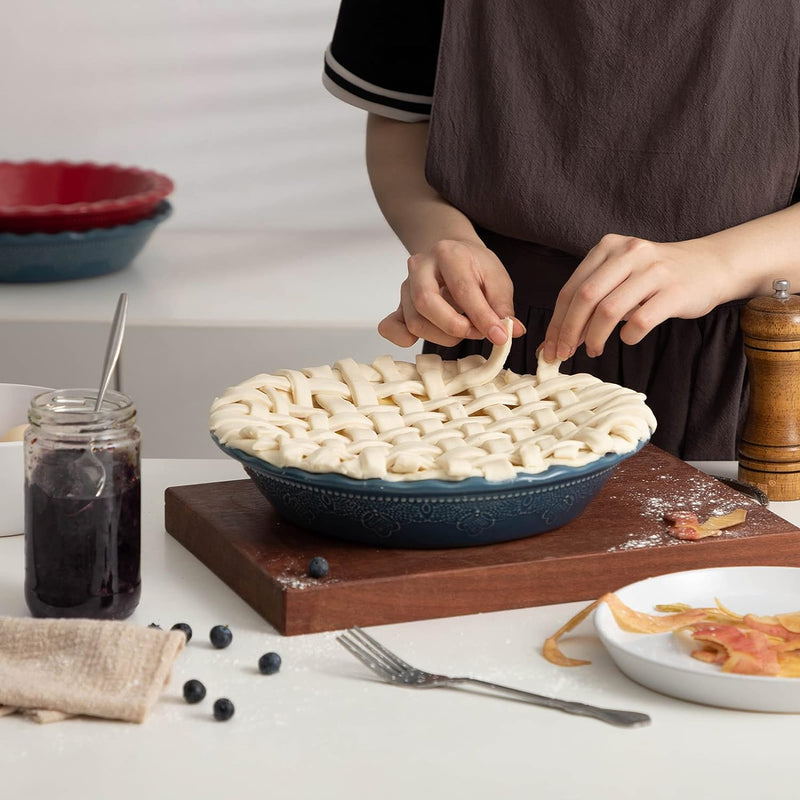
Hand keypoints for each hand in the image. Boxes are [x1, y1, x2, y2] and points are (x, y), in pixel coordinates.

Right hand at [379, 239, 525, 347]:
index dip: (482, 317)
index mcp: (447, 253)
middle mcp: (420, 266)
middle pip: (427, 304)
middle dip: (455, 327)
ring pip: (414, 321)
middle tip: (476, 333)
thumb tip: (512, 331)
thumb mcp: (496, 278)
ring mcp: (405, 286)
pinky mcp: (398, 305)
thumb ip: (503, 306)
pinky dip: (404, 339)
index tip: (499, 336)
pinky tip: (425, 339)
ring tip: (463, 331)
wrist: (448, 253)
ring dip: (442, 336)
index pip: (462, 289)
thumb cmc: (473, 267)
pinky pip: (390, 327)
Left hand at [542, 234, 729, 360]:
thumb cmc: (656, 278)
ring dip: (595, 337)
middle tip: (564, 354)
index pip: (571, 289)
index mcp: (608, 247)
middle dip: (569, 332)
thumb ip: (591, 299)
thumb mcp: (620, 275)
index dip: (556, 322)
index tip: (549, 347)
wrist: (711, 265)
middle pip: (585, 298)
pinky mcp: (675, 291)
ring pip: (609, 310)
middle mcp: (629, 253)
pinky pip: (641, 320)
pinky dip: (628, 336)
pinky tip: (627, 338)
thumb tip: (558, 338)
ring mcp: (653, 271)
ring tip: (594, 350)